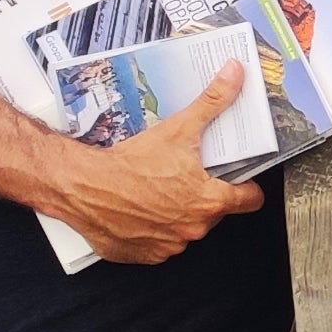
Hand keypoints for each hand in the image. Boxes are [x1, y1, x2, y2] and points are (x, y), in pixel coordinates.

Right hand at [47, 65, 262, 263]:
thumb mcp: (178, 128)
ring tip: (159, 191)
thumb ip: (212, 102)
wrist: (83, 186)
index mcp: (208, 202)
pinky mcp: (145, 255)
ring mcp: (169, 245)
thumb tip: (234, 76)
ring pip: (185, 229)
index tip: (240, 181)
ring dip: (178, 214)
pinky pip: (158, 244)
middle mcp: (193, 229)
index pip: (249, 201)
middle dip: (204, 196)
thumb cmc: (129, 164)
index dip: (247, 189)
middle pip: (214, 213)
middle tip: (186, 177)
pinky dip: (153, 230)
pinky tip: (141, 210)